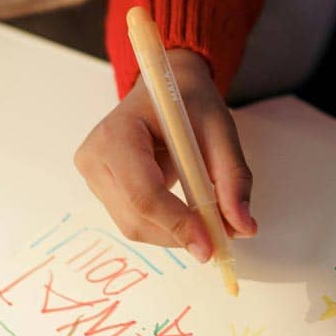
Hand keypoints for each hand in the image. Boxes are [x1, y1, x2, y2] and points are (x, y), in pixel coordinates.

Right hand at [74, 49, 256, 261]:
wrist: (164, 89)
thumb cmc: (189, 102)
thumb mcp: (220, 130)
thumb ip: (233, 178)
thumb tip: (243, 228)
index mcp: (117, 134)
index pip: (144, 192)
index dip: (177, 223)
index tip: (210, 246)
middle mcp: (94, 158)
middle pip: (136, 217)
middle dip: (179, 234)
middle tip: (218, 240)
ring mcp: (93, 177)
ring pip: (135, 227)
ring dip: (174, 233)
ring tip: (205, 220)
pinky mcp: (100, 190)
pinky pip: (133, 222)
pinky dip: (165, 226)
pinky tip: (184, 212)